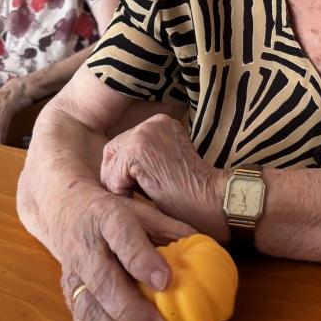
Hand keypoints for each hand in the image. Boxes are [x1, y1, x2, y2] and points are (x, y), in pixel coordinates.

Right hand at [42, 185, 194, 320]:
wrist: (69, 213)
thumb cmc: (117, 215)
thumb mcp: (145, 211)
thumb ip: (172, 231)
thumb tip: (206, 255)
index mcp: (108, 217)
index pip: (122, 237)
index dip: (142, 260)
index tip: (165, 282)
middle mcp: (86, 246)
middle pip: (103, 282)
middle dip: (133, 311)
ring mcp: (73, 273)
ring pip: (89, 309)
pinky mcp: (68, 294)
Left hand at [100, 114, 227, 238]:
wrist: (210, 198)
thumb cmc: (191, 191)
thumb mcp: (166, 163)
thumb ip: (145, 156)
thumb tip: (112, 166)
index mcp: (160, 122)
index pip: (123, 142)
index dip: (123, 168)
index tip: (136, 187)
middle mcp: (151, 122)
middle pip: (112, 151)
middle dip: (116, 176)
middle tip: (132, 195)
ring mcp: (144, 134)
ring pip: (110, 165)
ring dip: (119, 187)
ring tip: (140, 198)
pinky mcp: (137, 151)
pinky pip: (112, 176)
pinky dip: (122, 193)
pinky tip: (143, 198)